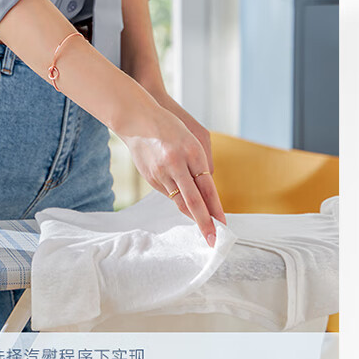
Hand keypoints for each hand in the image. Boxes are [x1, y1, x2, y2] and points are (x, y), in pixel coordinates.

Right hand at [114, 92, 226, 245]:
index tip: (223, 225)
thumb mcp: (192, 139)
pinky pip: (168, 193)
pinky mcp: (150, 177)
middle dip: (204, 223)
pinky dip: (177, 198)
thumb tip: (206, 192)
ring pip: (179, 200)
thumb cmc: (169, 126)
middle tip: (213, 240)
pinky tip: (182, 199)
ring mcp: (161, 171)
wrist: (136, 119)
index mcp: (192, 151)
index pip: (207, 187)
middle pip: (194, 201)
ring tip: (203, 226)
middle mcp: (177, 163)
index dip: (215, 209)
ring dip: (192, 213)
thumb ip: (201, 164)